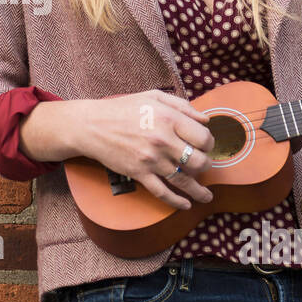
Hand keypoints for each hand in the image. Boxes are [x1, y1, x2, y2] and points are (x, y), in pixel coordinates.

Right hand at [75, 89, 216, 210]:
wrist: (92, 126)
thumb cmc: (123, 109)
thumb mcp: (154, 97)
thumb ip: (182, 106)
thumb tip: (206, 119)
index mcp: (170, 119)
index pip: (204, 138)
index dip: (209, 144)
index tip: (205, 146)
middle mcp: (163, 140)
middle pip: (199, 162)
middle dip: (205, 166)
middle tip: (203, 166)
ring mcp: (152, 160)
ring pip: (184, 181)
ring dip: (199, 191)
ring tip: (207, 196)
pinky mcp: (139, 174)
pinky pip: (163, 192)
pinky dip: (177, 201)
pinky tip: (186, 204)